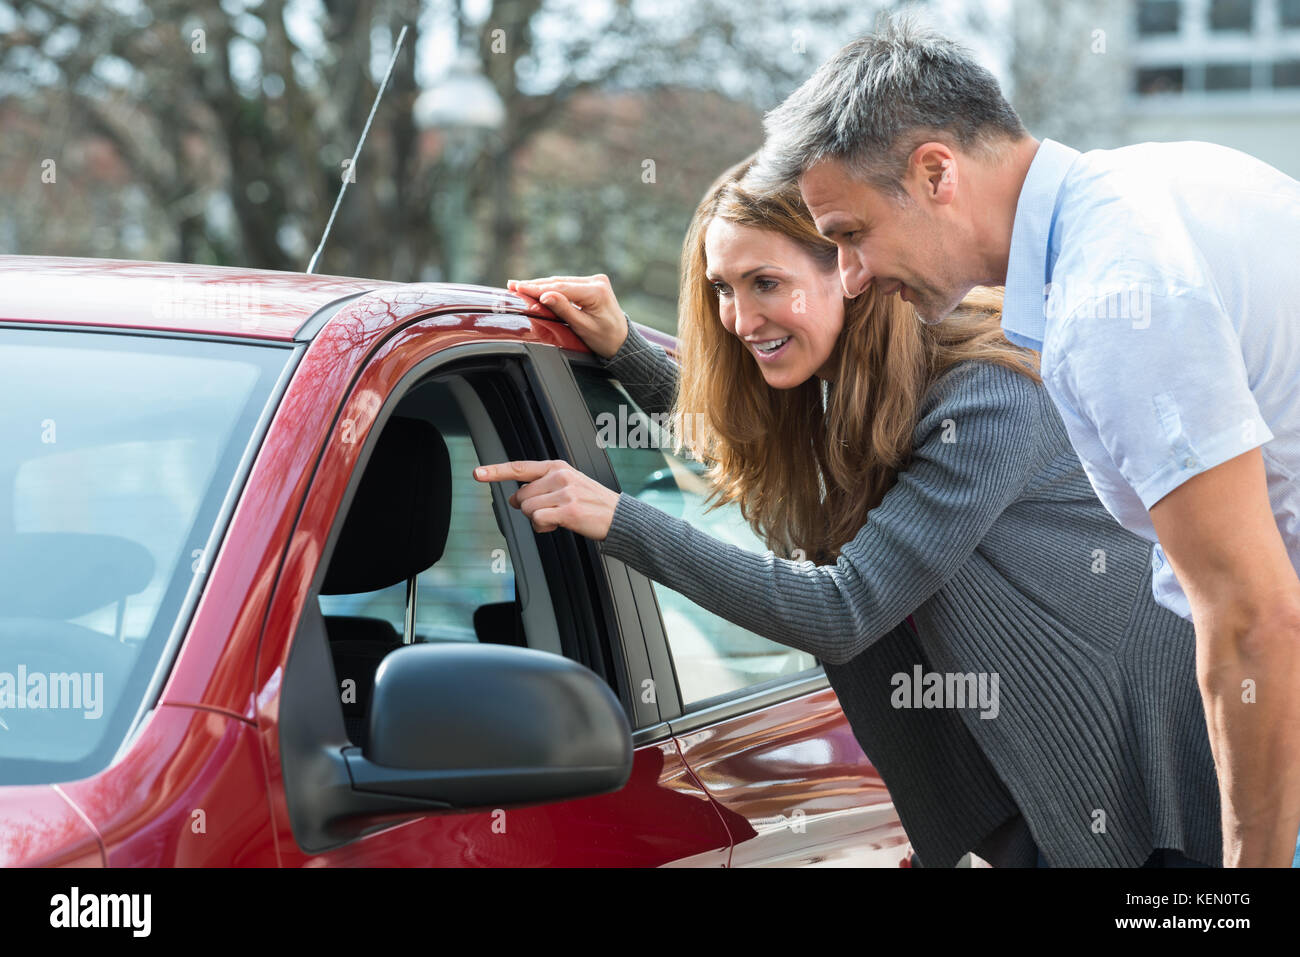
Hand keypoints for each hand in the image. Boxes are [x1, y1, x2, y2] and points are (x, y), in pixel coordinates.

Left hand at [473, 459, 620, 539]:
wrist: (618, 516)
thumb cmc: (591, 503)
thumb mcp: (568, 485)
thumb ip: (540, 488)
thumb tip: (514, 499)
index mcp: (557, 467)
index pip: (520, 467)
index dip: (496, 471)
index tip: (477, 473)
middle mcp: (560, 476)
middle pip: (522, 496)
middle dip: (530, 508)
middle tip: (551, 511)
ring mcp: (564, 493)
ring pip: (528, 510)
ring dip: (538, 520)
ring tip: (558, 519)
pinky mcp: (568, 510)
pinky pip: (538, 521)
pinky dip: (543, 528)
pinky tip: (557, 526)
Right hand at [507, 274, 627, 358]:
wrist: (622, 341)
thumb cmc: (605, 339)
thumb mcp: (583, 327)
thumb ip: (564, 309)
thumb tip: (545, 295)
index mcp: (597, 291)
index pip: (561, 288)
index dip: (537, 288)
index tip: (519, 287)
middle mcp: (597, 281)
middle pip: (559, 282)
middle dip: (535, 285)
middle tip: (513, 284)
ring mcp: (596, 281)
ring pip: (562, 281)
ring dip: (541, 285)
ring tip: (520, 285)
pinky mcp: (592, 284)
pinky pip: (567, 284)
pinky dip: (552, 287)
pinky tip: (537, 287)